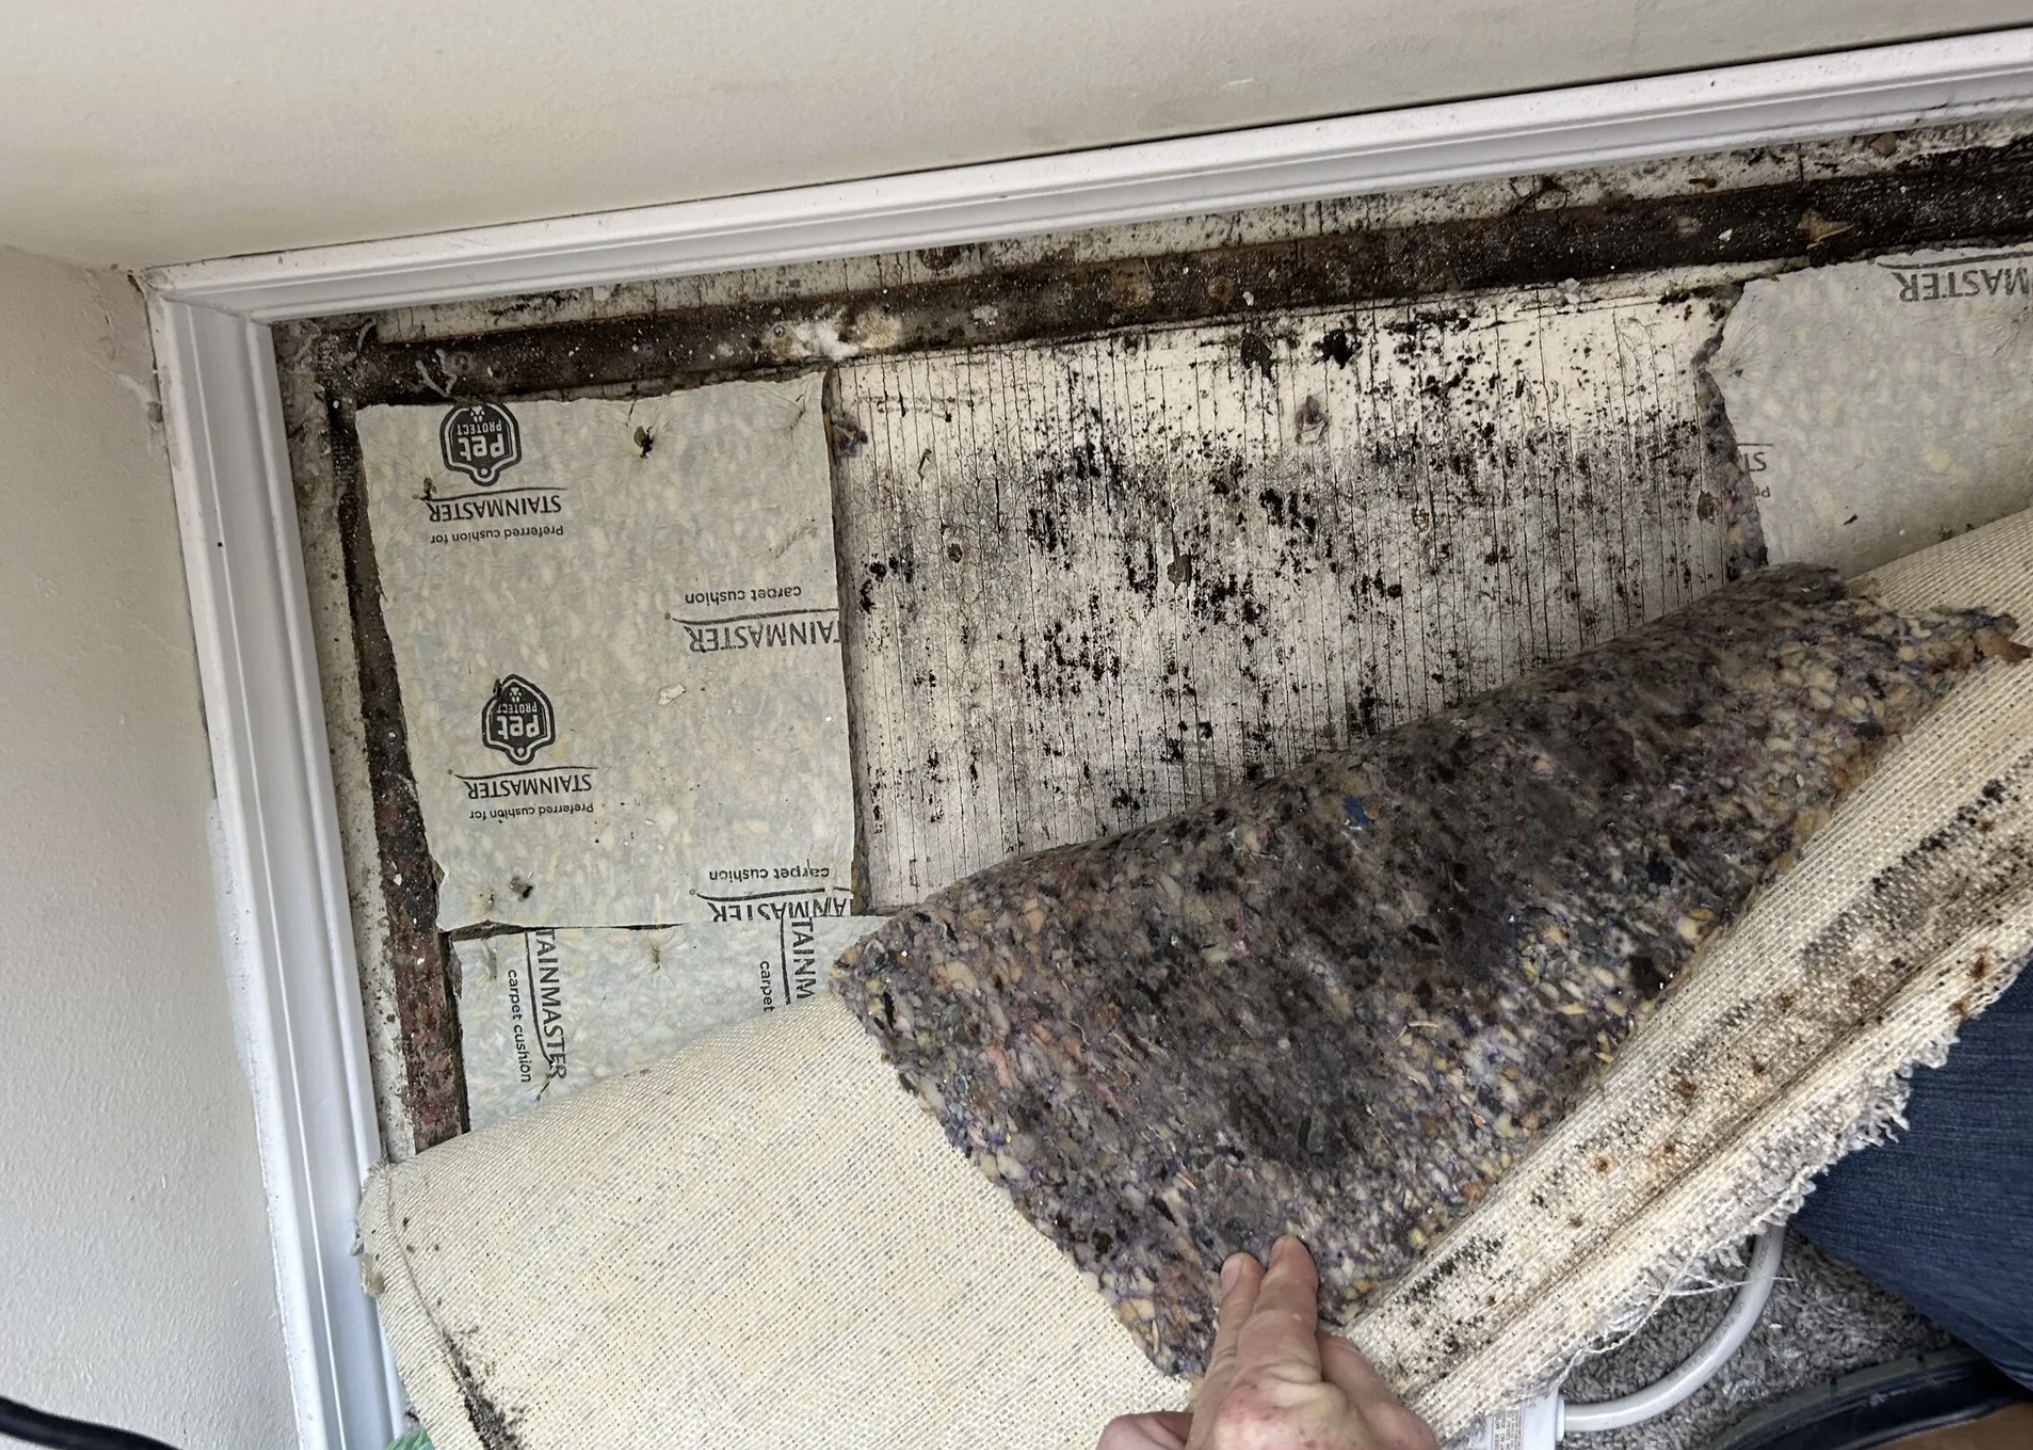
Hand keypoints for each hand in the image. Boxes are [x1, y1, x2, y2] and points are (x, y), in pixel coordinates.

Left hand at [1098, 1237, 1438, 1449]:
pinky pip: (1142, 1446)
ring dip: (1218, 1368)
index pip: (1277, 1321)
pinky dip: (1156, 1434)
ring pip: (1192, 1401)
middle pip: (1228, 1355)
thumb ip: (1360, 1387)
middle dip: (1244, 1309)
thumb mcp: (1402, 1447)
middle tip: (1248, 1272)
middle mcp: (1219, 1438)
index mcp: (1272, 1411)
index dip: (1287, 1283)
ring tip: (1232, 1323)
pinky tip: (1173, 1418)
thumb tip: (1326, 1352)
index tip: (1285, 1259)